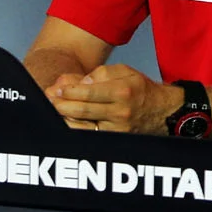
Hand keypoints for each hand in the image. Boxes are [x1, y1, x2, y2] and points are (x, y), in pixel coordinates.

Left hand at [48, 64, 176, 133]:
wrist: (162, 111)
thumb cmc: (140, 89)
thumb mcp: (125, 71)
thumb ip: (102, 73)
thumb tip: (81, 83)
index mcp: (122, 91)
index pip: (89, 92)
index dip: (69, 90)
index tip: (57, 88)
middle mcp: (120, 112)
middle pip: (83, 110)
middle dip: (62, 104)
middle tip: (49, 99)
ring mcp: (118, 129)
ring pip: (83, 126)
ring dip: (65, 119)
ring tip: (54, 110)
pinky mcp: (116, 139)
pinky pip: (90, 135)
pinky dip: (76, 129)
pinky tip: (67, 122)